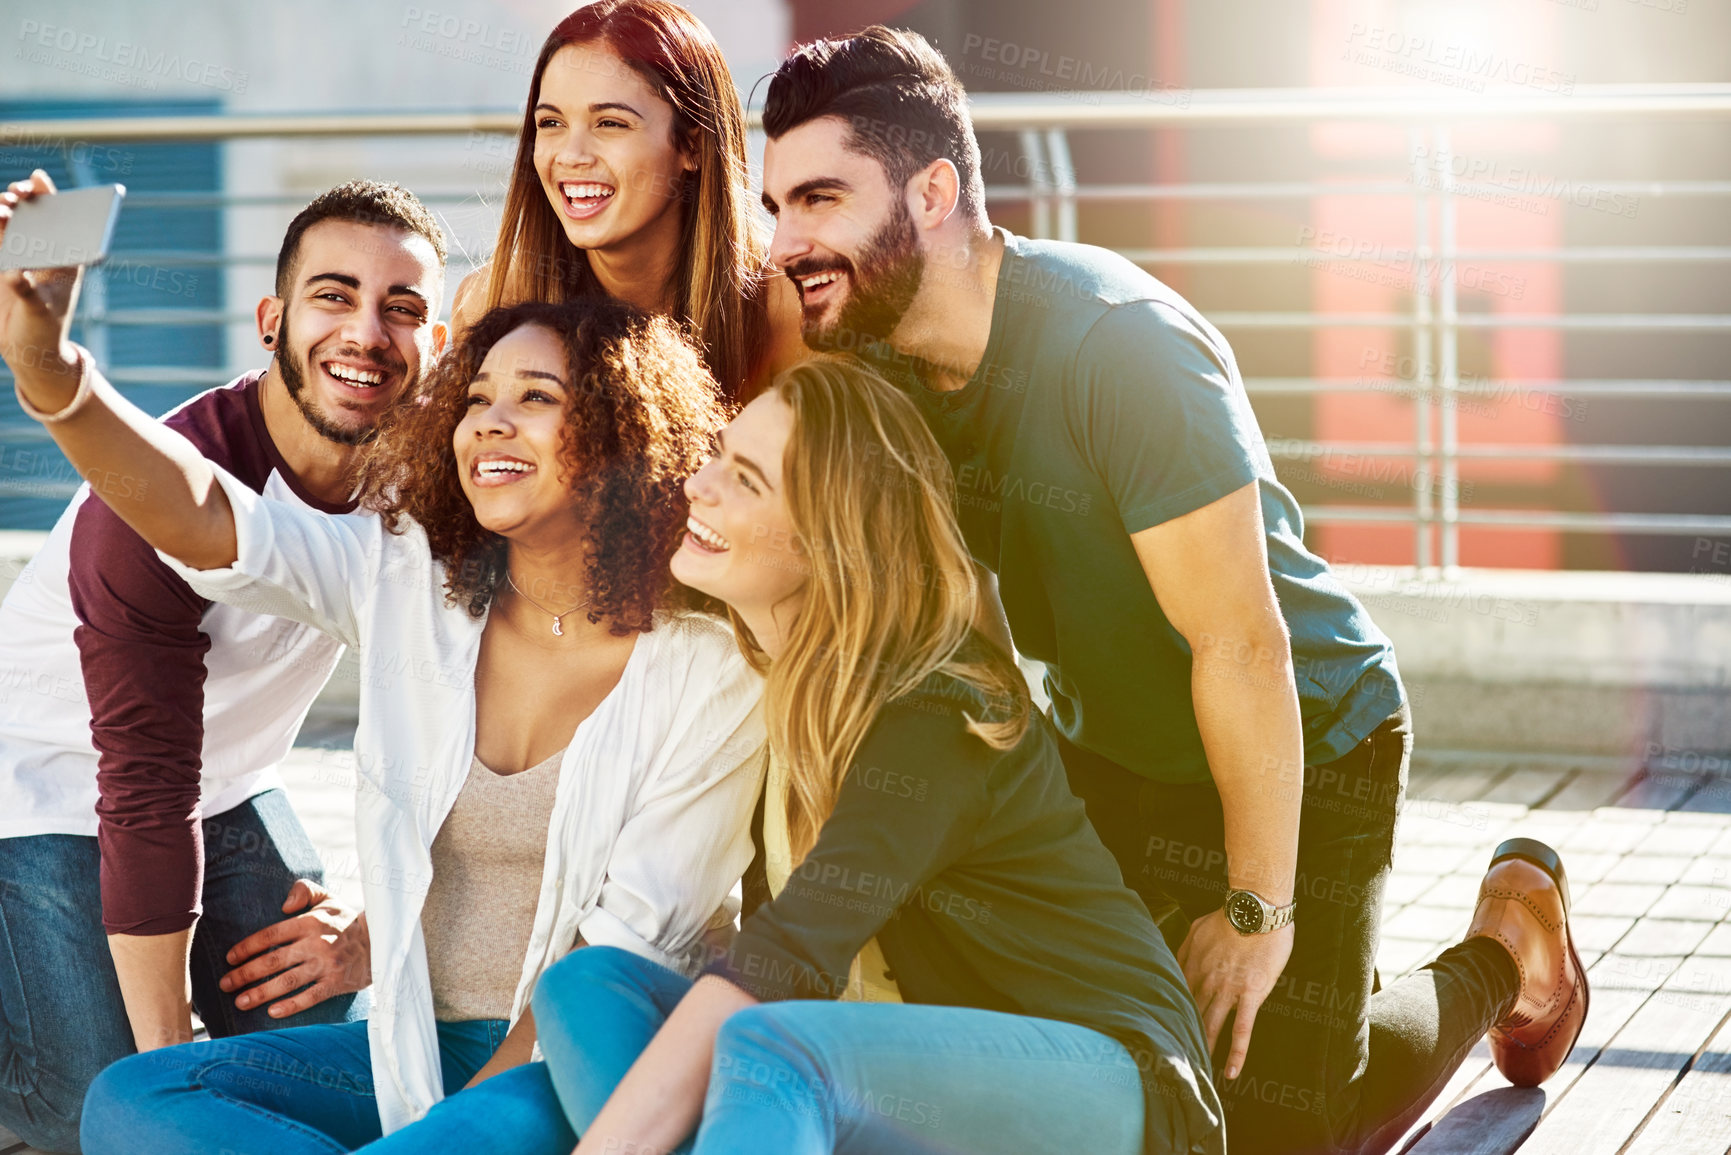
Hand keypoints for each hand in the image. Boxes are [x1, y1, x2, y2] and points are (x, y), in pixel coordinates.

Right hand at [0, 170, 85, 397]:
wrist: (27, 350)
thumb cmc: (44, 330)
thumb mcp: (39, 312)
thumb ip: (27, 292)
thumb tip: (15, 273)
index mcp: (65, 259)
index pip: (60, 218)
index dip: (48, 194)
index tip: (37, 180)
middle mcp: (43, 252)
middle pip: (31, 214)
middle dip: (21, 198)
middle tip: (14, 195)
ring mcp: (20, 256)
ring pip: (9, 222)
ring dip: (2, 210)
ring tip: (2, 210)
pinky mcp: (1, 263)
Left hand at [220, 880, 369, 1017]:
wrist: (381, 940)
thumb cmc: (346, 920)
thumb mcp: (327, 898)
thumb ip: (304, 890)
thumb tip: (283, 905)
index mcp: (311, 922)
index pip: (271, 934)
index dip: (247, 947)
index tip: (229, 958)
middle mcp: (316, 943)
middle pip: (273, 961)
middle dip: (245, 974)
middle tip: (225, 984)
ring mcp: (327, 965)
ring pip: (287, 981)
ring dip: (261, 993)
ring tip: (240, 1002)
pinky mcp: (337, 983)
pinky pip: (311, 997)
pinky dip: (291, 1006)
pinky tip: (272, 1013)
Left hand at [1175, 908, 1292, 1080]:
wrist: (1255, 911)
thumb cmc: (1229, 916)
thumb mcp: (1196, 928)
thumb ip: (1184, 947)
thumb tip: (1173, 959)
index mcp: (1191, 966)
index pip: (1177, 996)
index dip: (1172, 1014)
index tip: (1165, 1030)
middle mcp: (1205, 982)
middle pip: (1191, 1015)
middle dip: (1183, 1036)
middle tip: (1177, 1058)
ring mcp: (1227, 991)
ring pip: (1211, 1026)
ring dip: (1205, 1048)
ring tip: (1198, 1068)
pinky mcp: (1250, 996)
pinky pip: (1242, 1030)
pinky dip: (1236, 1052)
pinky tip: (1231, 1071)